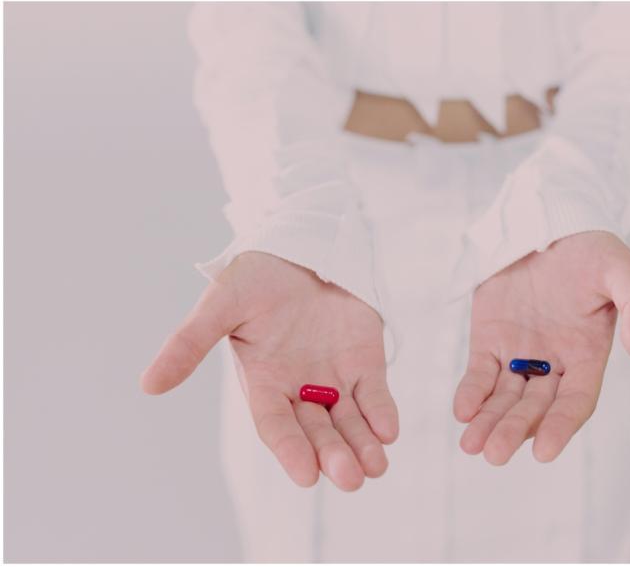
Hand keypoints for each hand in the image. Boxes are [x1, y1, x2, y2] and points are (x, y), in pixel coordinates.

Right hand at [140, 251, 397, 490]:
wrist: (300, 244)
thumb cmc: (255, 276)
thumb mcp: (219, 305)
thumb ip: (189, 343)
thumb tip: (148, 385)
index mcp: (264, 382)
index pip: (276, 425)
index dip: (290, 450)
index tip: (306, 476)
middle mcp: (300, 388)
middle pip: (317, 432)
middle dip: (333, 455)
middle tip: (351, 479)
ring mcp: (334, 376)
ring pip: (349, 422)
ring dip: (361, 445)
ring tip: (374, 468)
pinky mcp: (364, 362)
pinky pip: (374, 394)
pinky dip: (381, 413)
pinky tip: (388, 432)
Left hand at [453, 231, 629, 464]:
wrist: (549, 221)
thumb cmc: (591, 250)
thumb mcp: (622, 269)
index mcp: (587, 355)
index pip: (576, 402)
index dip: (561, 427)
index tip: (545, 452)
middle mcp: (553, 363)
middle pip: (535, 408)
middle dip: (516, 430)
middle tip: (495, 454)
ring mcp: (519, 353)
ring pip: (504, 398)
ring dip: (489, 422)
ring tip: (472, 446)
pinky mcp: (490, 339)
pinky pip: (479, 373)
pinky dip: (471, 393)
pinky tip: (462, 411)